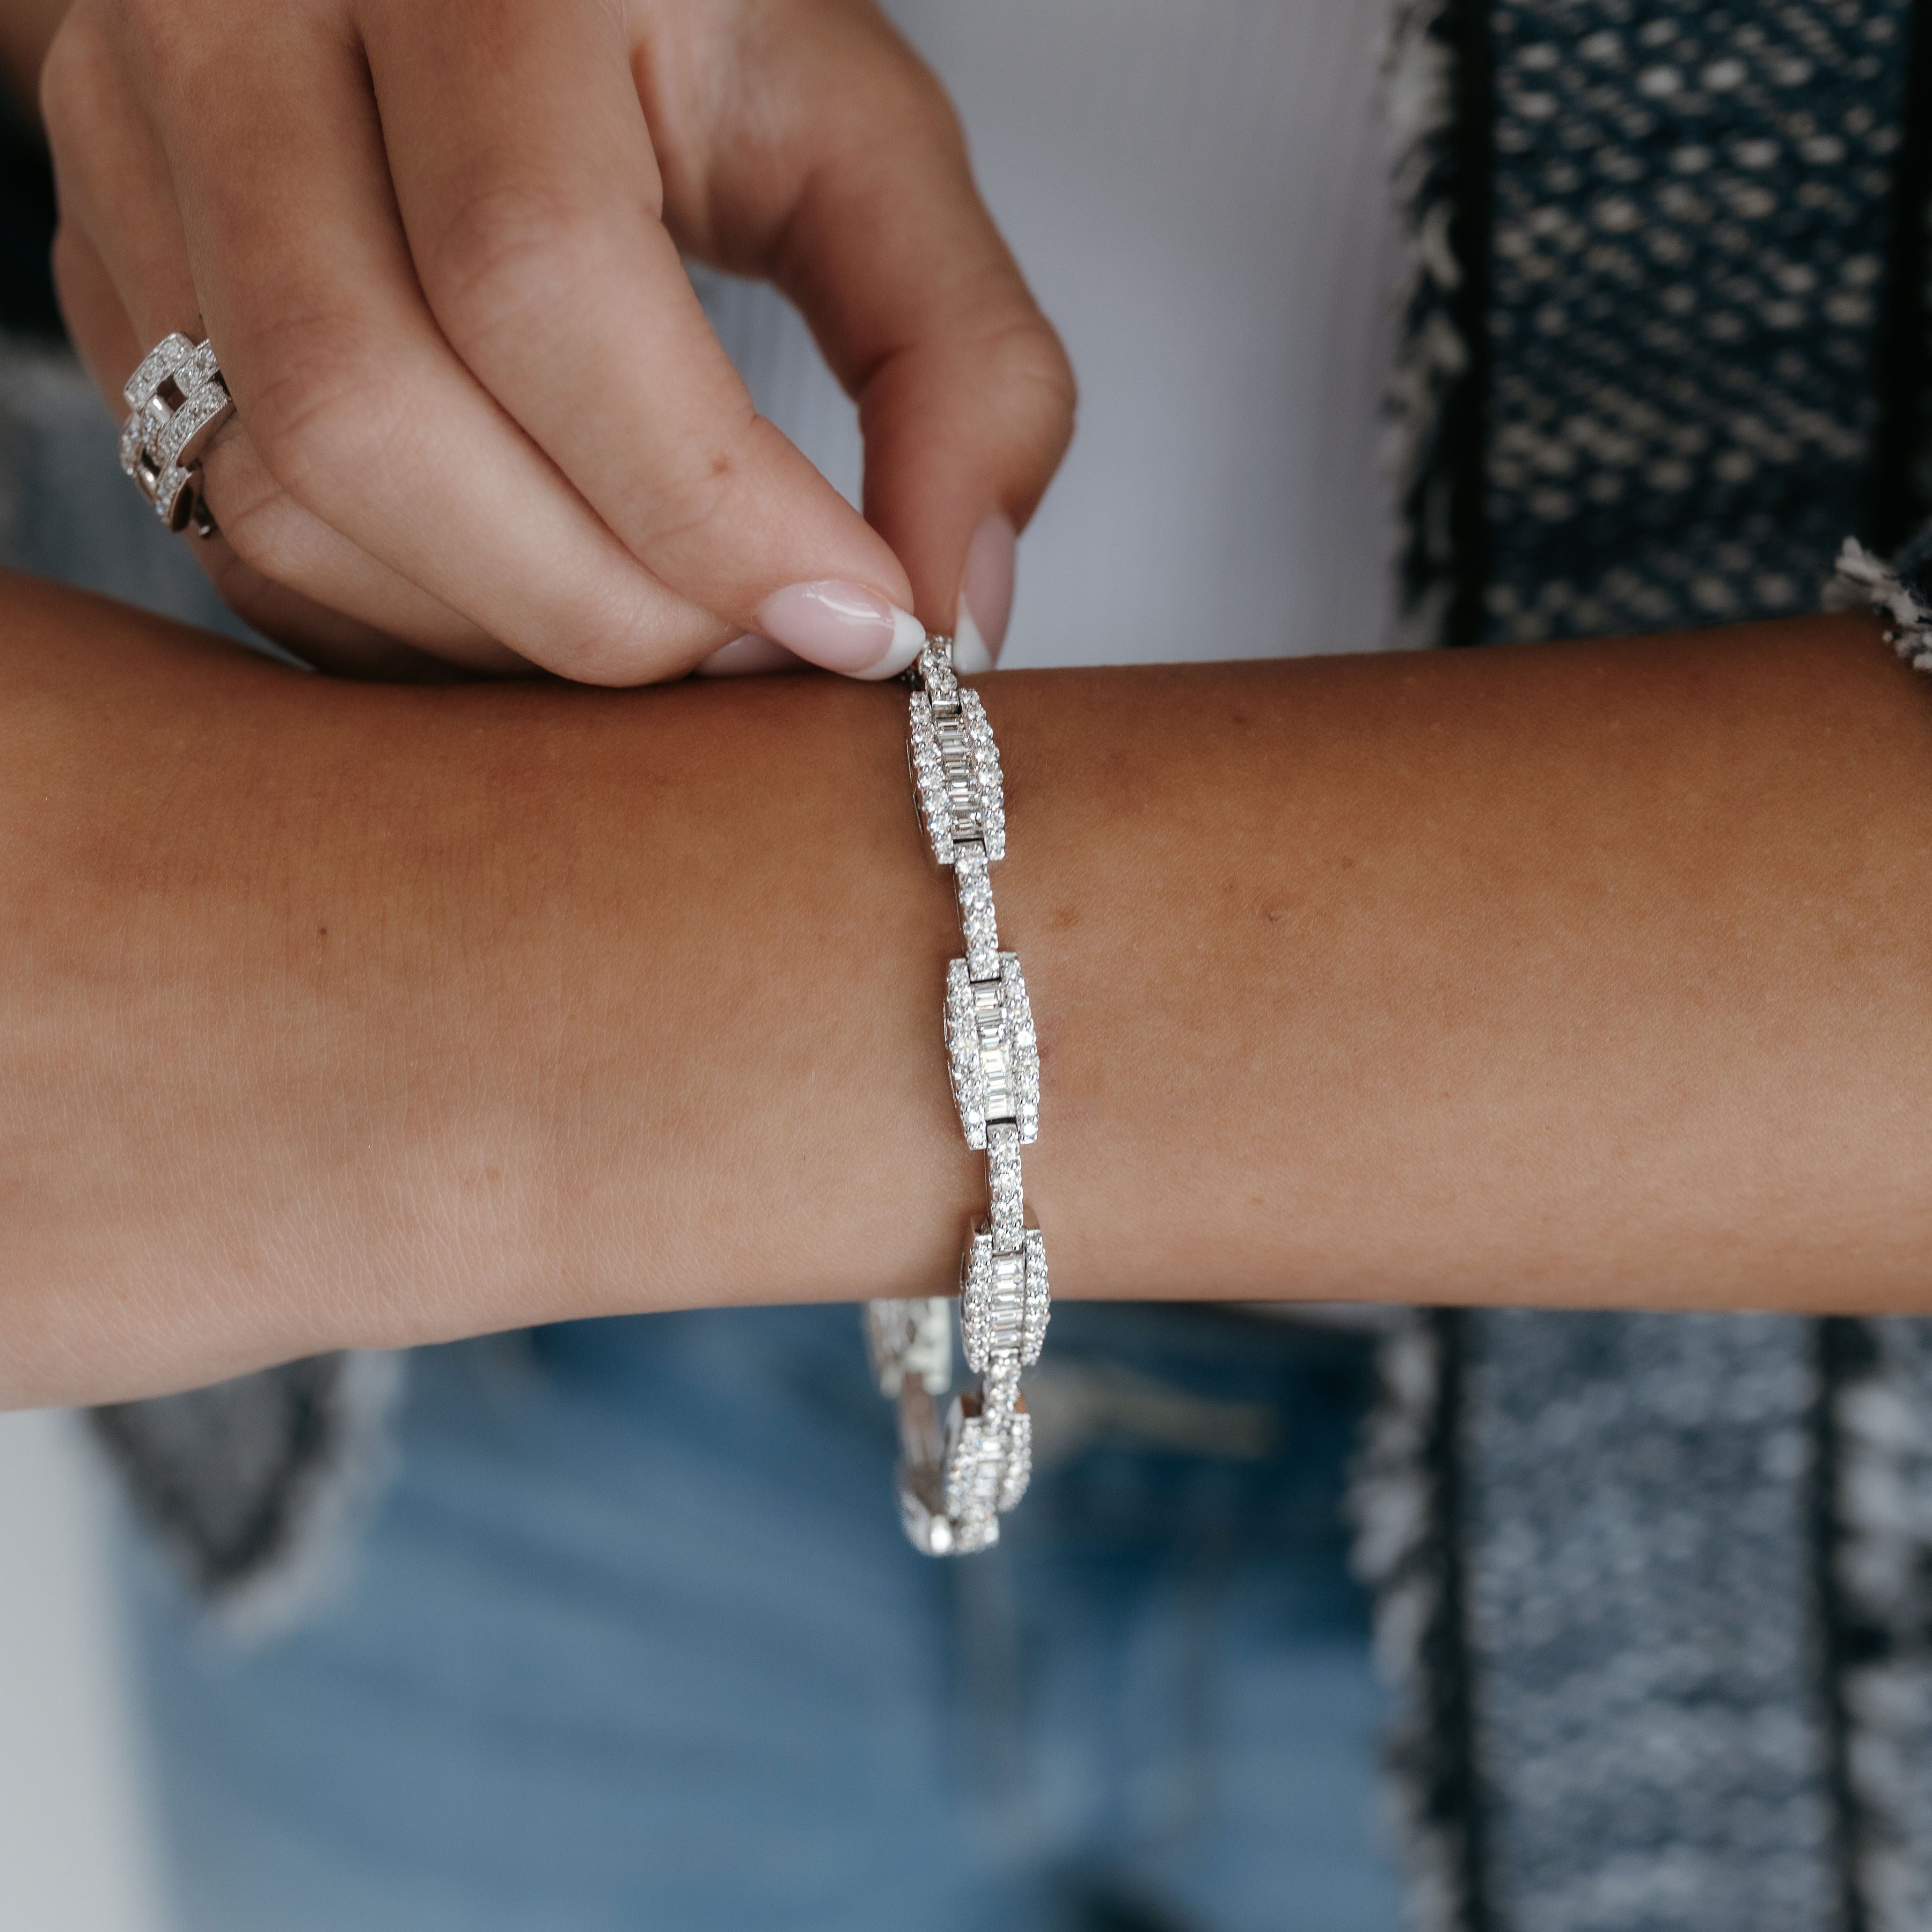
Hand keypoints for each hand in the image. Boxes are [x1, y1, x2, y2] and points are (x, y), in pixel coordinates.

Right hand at [39, 0, 1072, 680]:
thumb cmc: (672, 34)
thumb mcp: (856, 139)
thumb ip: (956, 354)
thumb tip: (955, 608)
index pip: (540, 284)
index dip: (711, 507)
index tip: (858, 623)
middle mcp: (247, 34)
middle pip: (376, 414)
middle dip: (603, 605)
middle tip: (755, 651)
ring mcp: (141, 161)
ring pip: (285, 497)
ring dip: (504, 634)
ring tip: (662, 630)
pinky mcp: (108, 278)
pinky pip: (235, 531)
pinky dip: (409, 626)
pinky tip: (536, 610)